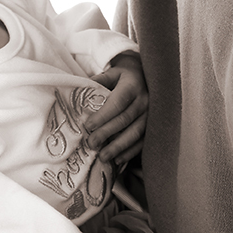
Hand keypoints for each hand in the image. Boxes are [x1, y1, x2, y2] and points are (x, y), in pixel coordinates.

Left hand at [86, 51, 147, 165]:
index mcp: (132, 85)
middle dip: (106, 133)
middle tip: (91, 144)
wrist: (147, 77)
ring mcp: (151, 114)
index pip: (117, 103)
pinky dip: (130, 152)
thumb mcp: (111, 73)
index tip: (88, 126)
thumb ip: (97, 81)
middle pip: (124, 119)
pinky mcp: (154, 126)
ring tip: (103, 156)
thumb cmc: (124, 76)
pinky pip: (143, 141)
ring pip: (135, 133)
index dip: (103, 115)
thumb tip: (78, 91)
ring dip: (118, 147)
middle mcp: (144, 100)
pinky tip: (118, 159)